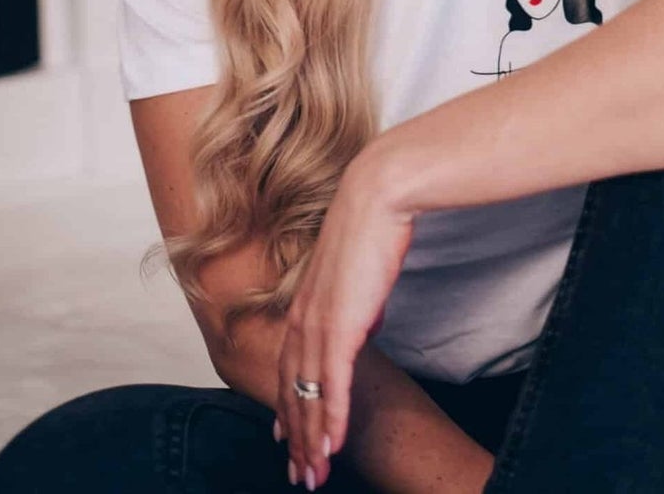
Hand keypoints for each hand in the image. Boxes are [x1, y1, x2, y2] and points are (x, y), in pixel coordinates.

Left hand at [275, 147, 414, 487]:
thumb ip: (354, 304)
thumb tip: (365, 322)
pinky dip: (332, 418)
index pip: (290, 368)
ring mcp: (319, 323)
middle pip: (294, 391)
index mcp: (305, 305)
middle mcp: (304, 318)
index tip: (286, 438)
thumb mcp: (358, 276)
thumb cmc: (372, 228)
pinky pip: (334, 384)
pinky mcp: (341, 324)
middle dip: (297, 437)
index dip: (287, 407)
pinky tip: (334, 446)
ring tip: (315, 474)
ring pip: (310, 395)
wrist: (377, 198)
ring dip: (313, 439)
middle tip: (300, 474)